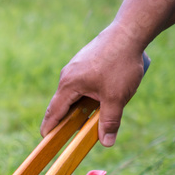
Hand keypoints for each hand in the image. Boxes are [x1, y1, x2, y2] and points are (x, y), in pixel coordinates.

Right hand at [41, 26, 148, 146]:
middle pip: (62, 102)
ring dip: (79, 104)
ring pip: (73, 91)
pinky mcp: (85, 60)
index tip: (45, 138)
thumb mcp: (116, 97)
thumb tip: (107, 142)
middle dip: (65, 118)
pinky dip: (86, 93)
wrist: (129, 32)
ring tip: (88, 115)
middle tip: (67, 133)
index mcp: (69, 84)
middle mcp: (68, 74)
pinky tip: (100, 95)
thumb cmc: (120, 63)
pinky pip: (81, 81)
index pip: (54, 111)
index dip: (50, 126)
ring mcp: (76, 65)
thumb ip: (110, 121)